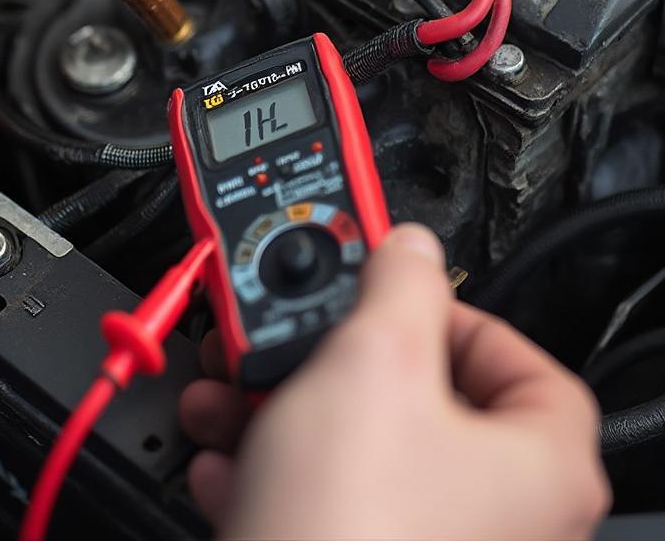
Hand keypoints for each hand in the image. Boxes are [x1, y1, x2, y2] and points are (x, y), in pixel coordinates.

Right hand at [180, 224, 610, 539]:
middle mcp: (496, 516)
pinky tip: (224, 460)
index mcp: (537, 465)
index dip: (450, 312)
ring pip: (353, 447)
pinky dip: (269, 470)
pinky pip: (319, 500)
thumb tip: (411, 248)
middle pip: (416, 399)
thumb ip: (399, 283)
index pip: (519, 360)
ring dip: (279, 408)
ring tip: (229, 393)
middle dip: (327, 356)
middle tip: (290, 333)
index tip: (387, 294)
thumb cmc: (350, 527)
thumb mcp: (372, 359)